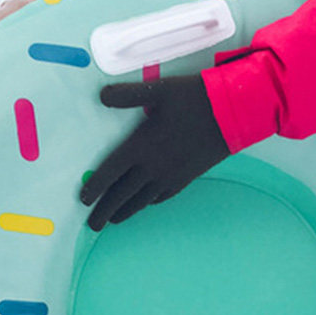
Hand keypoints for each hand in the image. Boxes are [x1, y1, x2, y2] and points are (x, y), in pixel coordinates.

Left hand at [81, 74, 230, 230]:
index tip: (83, 200)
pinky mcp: (185, 179)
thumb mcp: (159, 90)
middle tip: (92, 225)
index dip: (95, 188)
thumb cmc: (194, 99)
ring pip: (141, 200)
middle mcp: (153, 167)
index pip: (110, 172)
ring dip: (124, 212)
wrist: (232, 115)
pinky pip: (161, 197)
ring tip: (113, 221)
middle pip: (122, 194)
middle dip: (105, 211)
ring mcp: (170, 176)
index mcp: (141, 146)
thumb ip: (128, 95)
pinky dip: (148, 203)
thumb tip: (101, 97)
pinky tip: (144, 205)